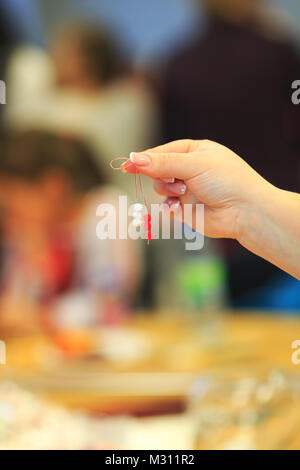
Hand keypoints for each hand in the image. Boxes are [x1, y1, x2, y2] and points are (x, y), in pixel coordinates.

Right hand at [123, 139, 270, 238]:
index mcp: (195, 151)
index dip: (144, 158)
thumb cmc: (227, 181)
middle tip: (165, 176)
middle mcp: (190, 169)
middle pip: (157, 169)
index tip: (128, 164)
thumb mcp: (194, 164)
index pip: (162, 151)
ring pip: (159, 188)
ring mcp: (187, 190)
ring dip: (167, 189)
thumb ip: (162, 163)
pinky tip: (180, 207)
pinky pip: (166, 206)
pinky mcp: (186, 209)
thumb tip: (134, 158)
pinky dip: (170, 206)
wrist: (245, 212)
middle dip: (159, 174)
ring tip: (183, 192)